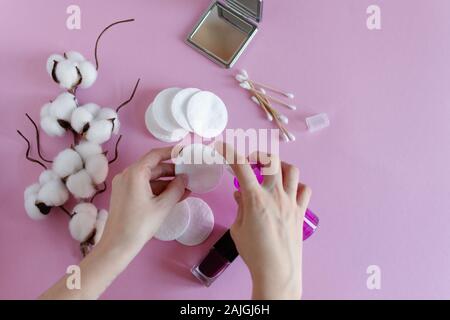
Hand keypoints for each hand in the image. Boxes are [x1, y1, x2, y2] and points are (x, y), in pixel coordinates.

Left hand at [99, 147, 189, 255]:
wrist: (118, 245)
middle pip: (153, 166)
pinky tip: (173, 196)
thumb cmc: (140, 224)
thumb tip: (184, 178)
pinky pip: (143, 186)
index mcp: (135, 173)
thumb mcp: (163, 206)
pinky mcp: (124, 195)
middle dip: (171, 171)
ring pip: (149, 178)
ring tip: (185, 188)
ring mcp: (124, 185)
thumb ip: (176, 188)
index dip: (171, 152)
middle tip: (189, 174)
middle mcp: (127, 175)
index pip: (155, 155)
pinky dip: (158, 190)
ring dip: (166, 182)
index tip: (185, 152)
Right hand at [215, 142, 310, 299]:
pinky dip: (296, 185)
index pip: (242, 168)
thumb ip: (240, 207)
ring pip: (292, 170)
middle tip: (251, 162)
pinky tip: (288, 191)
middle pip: (272, 160)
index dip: (231, 152)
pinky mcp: (301, 211)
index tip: (223, 146)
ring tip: (271, 173)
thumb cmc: (254, 253)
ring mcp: (291, 202)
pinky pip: (305, 190)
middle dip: (259, 155)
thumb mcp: (238, 229)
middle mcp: (276, 196)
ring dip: (279, 166)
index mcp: (256, 199)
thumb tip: (241, 194)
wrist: (277, 271)